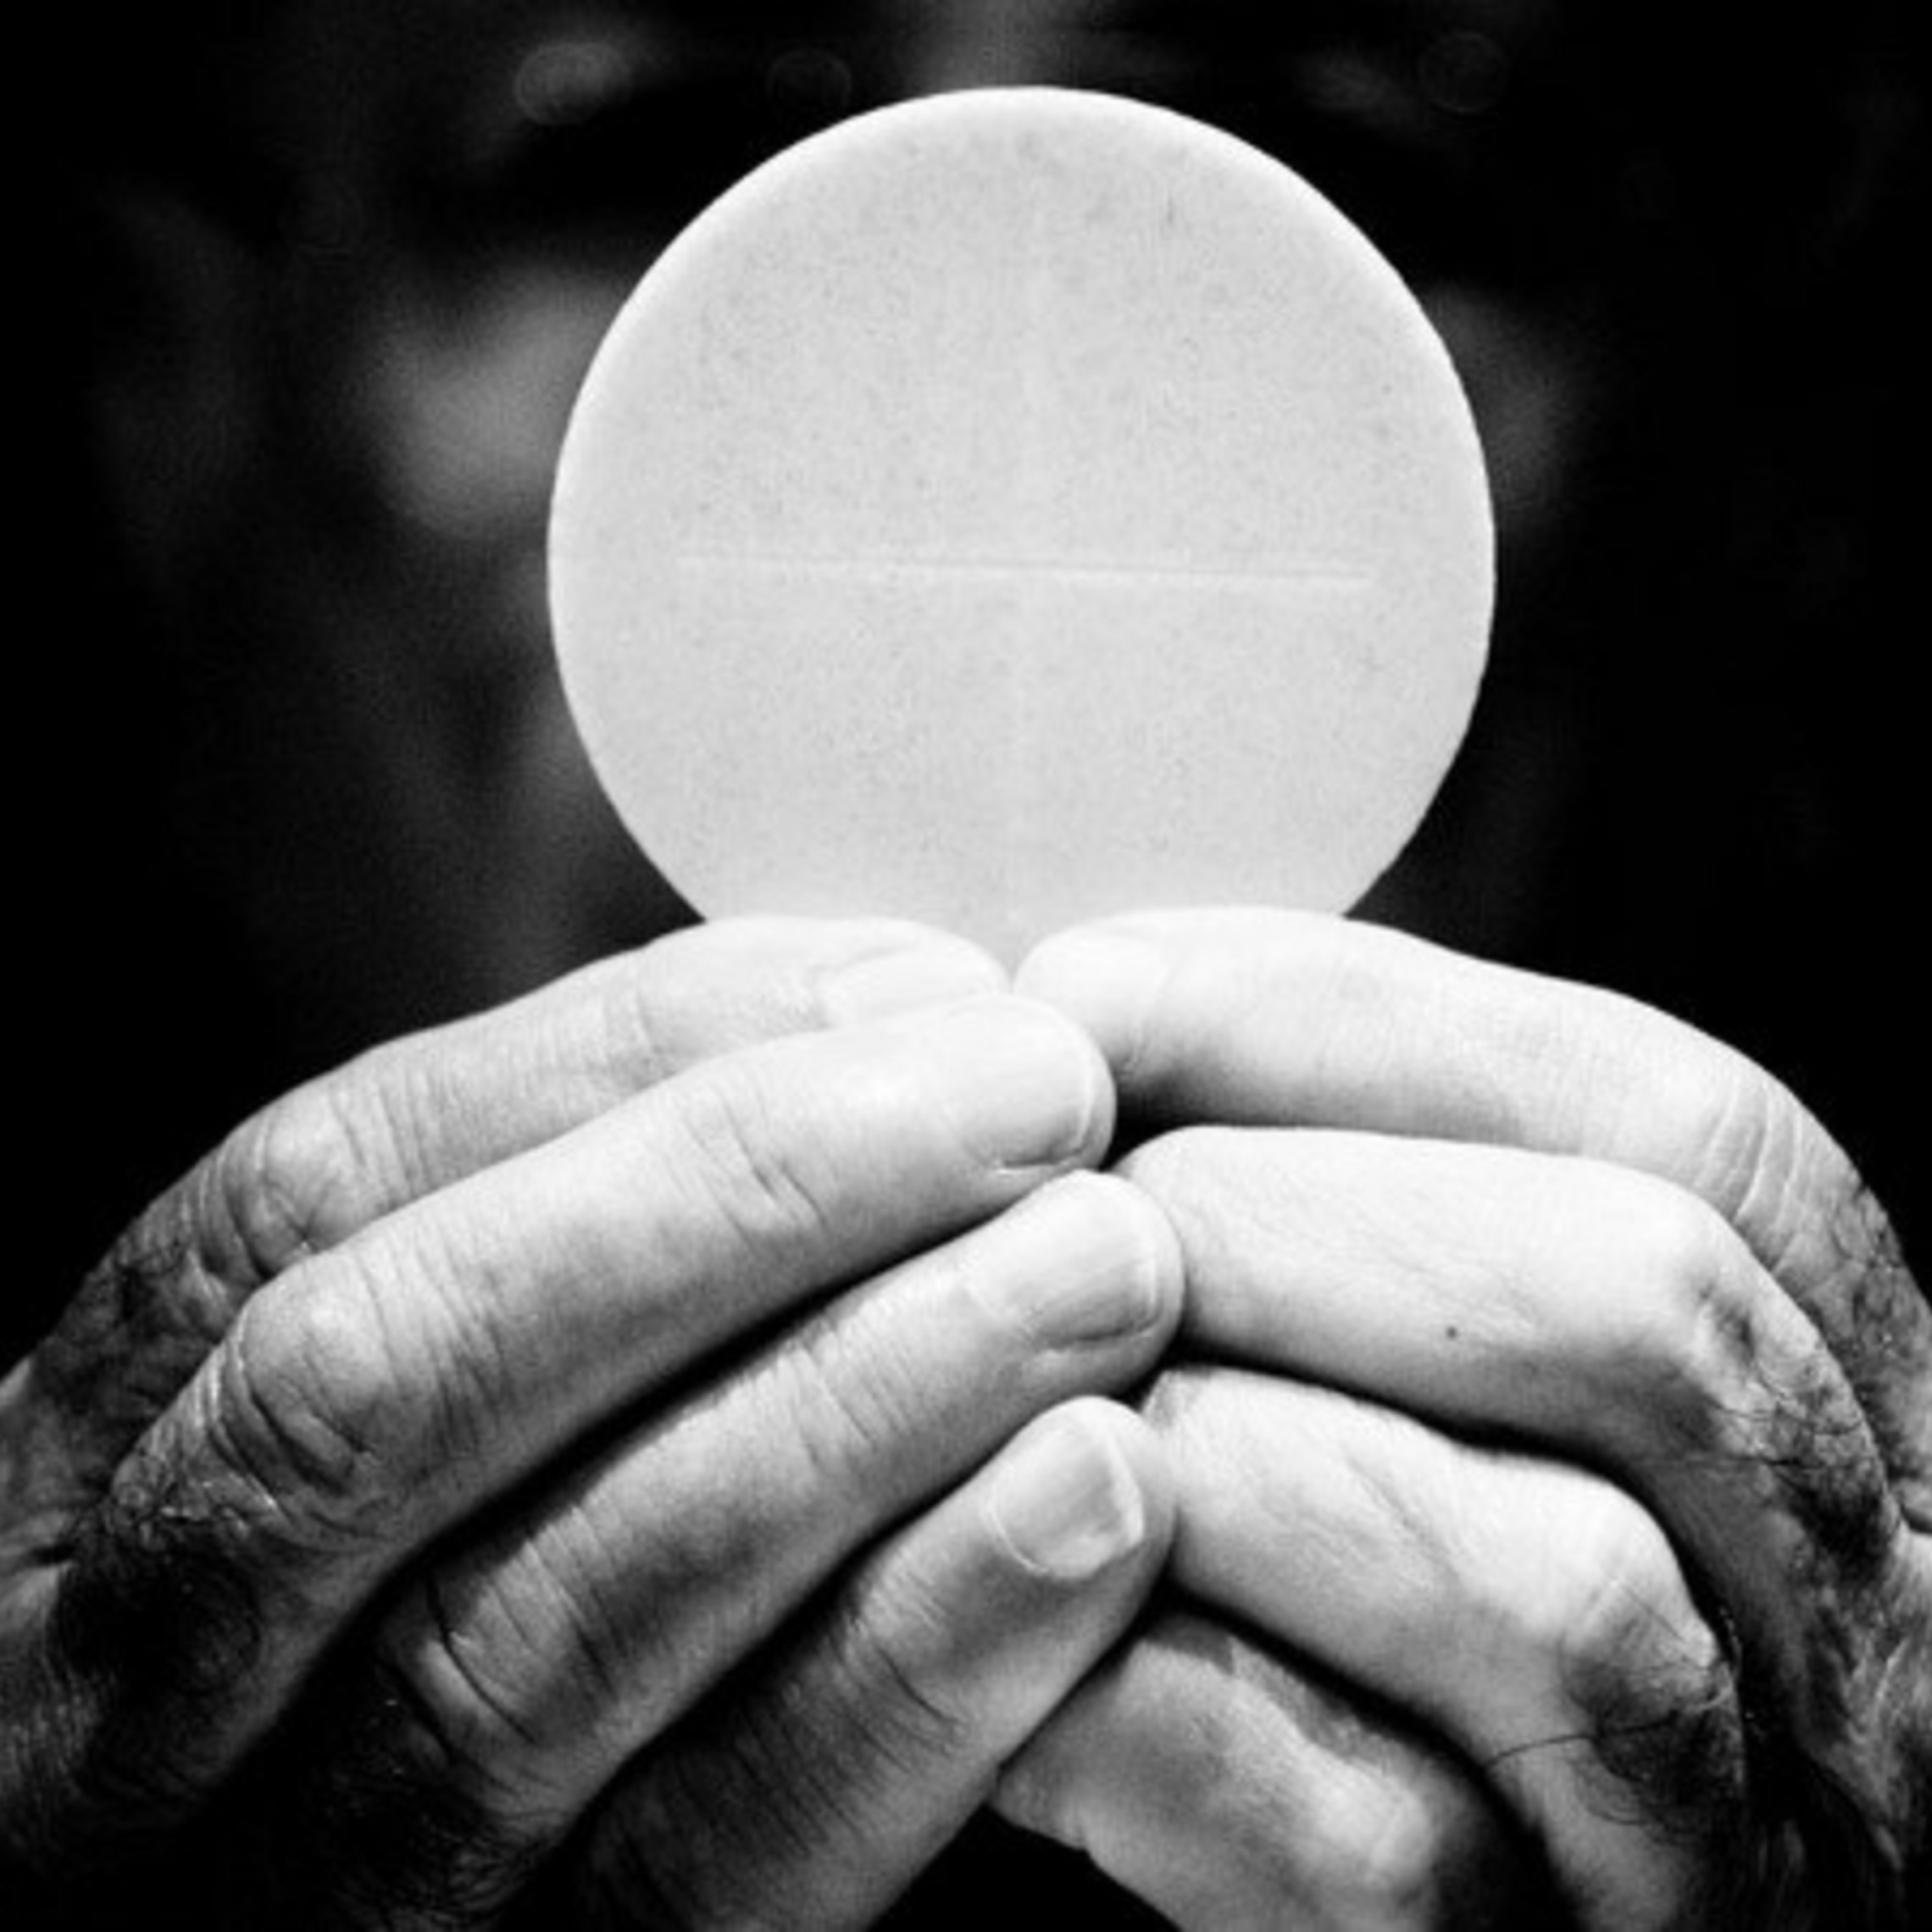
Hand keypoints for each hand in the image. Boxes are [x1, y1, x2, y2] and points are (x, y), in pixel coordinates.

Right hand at [0, 917, 1182, 1927]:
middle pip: (397, 1395)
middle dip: (746, 1202)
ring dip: (857, 1412)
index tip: (915, 986)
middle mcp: (129, 1675)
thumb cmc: (467, 1505)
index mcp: (103, 1439)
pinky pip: (701, 1872)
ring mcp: (297, 1882)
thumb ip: (594, 1172)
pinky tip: (1094, 1508)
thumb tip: (890, 1001)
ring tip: (1106, 1264)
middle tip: (1042, 1091)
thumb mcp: (436, 1321)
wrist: (399, 1859)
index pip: (317, 1188)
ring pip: (540, 1636)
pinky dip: (908, 1676)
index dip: (624, 1060)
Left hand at [997, 909, 1929, 1927]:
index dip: (1348, 1018)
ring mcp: (1725, 1836)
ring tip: (1031, 1403)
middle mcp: (1848, 1615)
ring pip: (1551, 1591)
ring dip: (1229, 1450)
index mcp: (1820, 1384)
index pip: (1677, 1122)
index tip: (1085, 992)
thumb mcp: (1408, 1317)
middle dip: (1285, 1216)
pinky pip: (1383, 1853)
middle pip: (1642, 1316)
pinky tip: (1013, 1640)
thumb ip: (1334, 1168)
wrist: (1326, 1871)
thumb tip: (1085, 1014)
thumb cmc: (1337, 1544)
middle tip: (1055, 1212)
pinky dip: (1155, 1715)